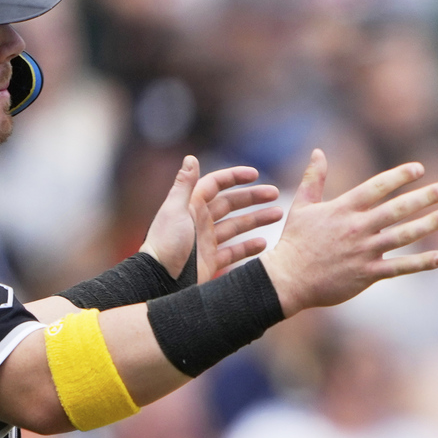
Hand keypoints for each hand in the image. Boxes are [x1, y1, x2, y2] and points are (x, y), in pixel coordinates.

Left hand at [141, 156, 282, 282]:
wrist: (159, 281)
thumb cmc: (166, 244)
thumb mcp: (175, 210)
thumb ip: (185, 184)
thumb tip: (191, 157)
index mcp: (192, 206)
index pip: (216, 185)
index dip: (235, 177)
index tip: (256, 175)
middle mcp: (200, 222)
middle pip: (231, 204)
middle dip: (253, 198)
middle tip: (275, 194)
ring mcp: (207, 242)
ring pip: (237, 226)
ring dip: (257, 219)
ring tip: (278, 215)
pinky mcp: (211, 261)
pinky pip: (235, 251)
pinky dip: (249, 247)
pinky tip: (264, 243)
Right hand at [258, 151, 437, 316]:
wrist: (287, 280)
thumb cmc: (294, 242)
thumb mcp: (301, 205)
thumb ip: (313, 178)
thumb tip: (318, 151)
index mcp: (343, 209)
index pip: (376, 187)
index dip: (399, 176)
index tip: (419, 169)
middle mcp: (357, 228)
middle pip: (396, 209)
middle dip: (424, 197)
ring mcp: (363, 251)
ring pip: (403, 236)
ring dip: (429, 225)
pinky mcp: (367, 274)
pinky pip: (399, 267)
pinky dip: (421, 263)